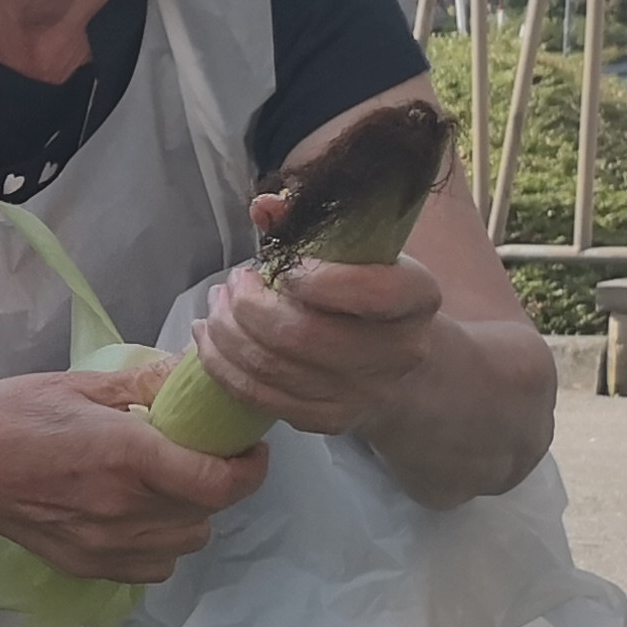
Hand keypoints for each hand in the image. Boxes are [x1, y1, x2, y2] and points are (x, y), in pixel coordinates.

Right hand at [0, 364, 270, 583]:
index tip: (248, 448)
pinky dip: (161, 544)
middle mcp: (122, 509)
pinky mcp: (86, 566)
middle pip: (209, 512)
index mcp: (126, 456)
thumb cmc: (9, 413)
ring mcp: (104, 546)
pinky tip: (139, 516)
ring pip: (186, 542)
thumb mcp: (79, 385)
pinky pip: (155, 567)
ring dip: (190, 514)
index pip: (220, 483)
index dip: (249, 468)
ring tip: (166, 485)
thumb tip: (195, 376)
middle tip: (198, 453)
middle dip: (217, 482)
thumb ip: (144, 386)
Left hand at [190, 201, 444, 439]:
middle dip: (249, 305)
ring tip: (216, 305)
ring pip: (272, 367)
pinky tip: (209, 339)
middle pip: (302, 335)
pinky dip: (222, 366)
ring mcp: (362, 394)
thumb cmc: (374, 297)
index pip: (370, 293)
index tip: (282, 266)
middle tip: (233, 282)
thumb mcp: (364, 255)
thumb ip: (314, 225)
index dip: (315, 279)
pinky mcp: (328, 420)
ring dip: (226, 333)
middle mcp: (398, 352)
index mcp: (417, 299)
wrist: (405, 369)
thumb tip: (264, 206)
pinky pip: (260, 397)